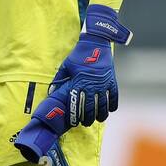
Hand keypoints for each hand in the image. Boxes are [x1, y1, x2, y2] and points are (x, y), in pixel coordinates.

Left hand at [51, 5, 131, 126]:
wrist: (95, 43)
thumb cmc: (78, 55)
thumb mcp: (66, 66)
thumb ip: (59, 80)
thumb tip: (52, 91)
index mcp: (79, 82)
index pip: (76, 104)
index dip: (75, 115)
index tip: (74, 122)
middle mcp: (91, 85)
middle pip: (90, 107)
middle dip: (87, 118)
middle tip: (86, 123)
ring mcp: (103, 83)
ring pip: (103, 104)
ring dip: (101, 114)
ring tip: (99, 119)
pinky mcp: (112, 80)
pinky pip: (114, 95)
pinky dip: (113, 104)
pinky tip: (111, 110)